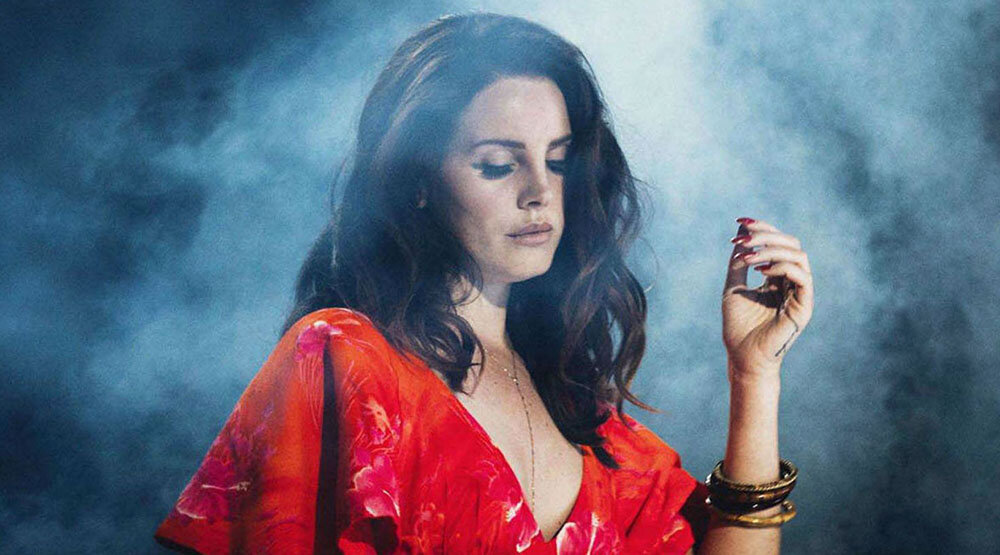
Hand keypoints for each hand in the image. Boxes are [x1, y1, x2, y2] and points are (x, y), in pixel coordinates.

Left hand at [722, 217, 813, 380]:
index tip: (740, 221)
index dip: (762, 228)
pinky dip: (782, 267)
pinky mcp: (804, 307)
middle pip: (791, 244)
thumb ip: (739, 261)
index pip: (778, 243)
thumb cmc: (738, 326)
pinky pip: (802, 277)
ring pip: (798, 256)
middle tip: (743, 238)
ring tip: (746, 257)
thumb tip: (741, 231)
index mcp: (777, 277)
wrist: (742, 356)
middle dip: (766, 235)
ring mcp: (800, 294)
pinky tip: (760, 270)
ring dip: (771, 249)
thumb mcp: (733, 287)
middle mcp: (792, 282)